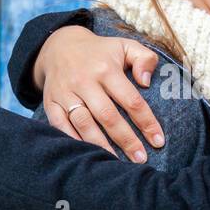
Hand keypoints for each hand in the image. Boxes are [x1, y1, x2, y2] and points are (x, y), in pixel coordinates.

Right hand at [35, 25, 166, 162]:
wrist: (58, 46)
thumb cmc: (100, 52)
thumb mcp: (125, 46)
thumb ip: (145, 58)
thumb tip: (147, 82)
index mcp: (106, 69)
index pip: (130, 100)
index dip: (146, 122)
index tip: (158, 140)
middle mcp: (84, 81)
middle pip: (107, 116)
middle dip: (126, 140)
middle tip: (141, 158)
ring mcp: (65, 93)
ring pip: (84, 124)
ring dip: (101, 146)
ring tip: (117, 164)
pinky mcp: (51, 103)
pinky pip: (60, 126)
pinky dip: (73, 142)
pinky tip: (87, 156)